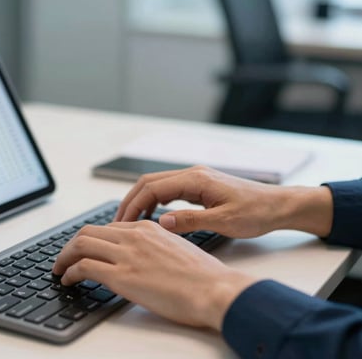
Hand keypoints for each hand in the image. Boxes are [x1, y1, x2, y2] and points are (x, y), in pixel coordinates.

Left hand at [52, 221, 257, 330]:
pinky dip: (69, 272)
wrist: (215, 290)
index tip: (86, 251)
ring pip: (80, 245)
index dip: (92, 240)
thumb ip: (156, 246)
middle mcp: (134, 236)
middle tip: (65, 258)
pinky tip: (68, 280)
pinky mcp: (122, 276)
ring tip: (60, 269)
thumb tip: (143, 257)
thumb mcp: (177, 249)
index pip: (109, 228)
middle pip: (88, 232)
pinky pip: (83, 267)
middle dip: (71, 245)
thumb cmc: (204, 276)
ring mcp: (127, 255)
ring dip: (64, 257)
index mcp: (148, 228)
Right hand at [114, 166, 332, 237]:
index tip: (122, 223)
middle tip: (119, 224)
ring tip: (130, 223)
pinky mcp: (199, 187)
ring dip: (141, 201)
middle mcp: (192, 174)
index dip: (133, 205)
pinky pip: (169, 191)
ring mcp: (195, 179)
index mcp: (196, 179)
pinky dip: (154, 202)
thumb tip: (161, 222)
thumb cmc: (256, 212)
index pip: (152, 187)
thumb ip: (191, 221)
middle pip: (149, 182)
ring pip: (157, 185)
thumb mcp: (225, 221)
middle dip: (130, 201)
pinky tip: (152, 217)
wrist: (278, 205)